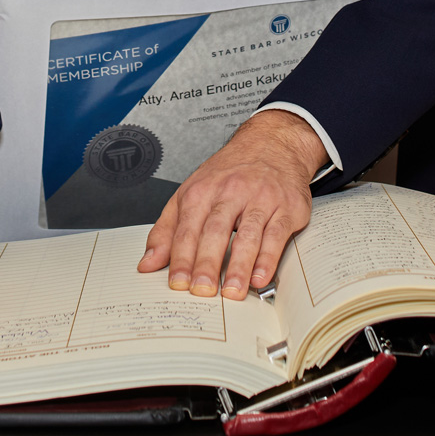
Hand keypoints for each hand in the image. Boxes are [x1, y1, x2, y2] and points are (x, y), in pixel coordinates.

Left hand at [137, 110, 325, 299]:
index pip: (187, 228)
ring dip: (238, 265)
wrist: (271, 143)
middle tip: (201, 291)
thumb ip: (168, 229)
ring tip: (231, 292)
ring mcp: (260, 199)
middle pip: (215, 230)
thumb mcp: (192, 192)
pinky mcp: (286, 207)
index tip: (178, 283)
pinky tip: (260, 277)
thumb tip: (148, 262)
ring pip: (247, 234)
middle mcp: (230, 192)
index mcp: (202, 190)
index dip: (181, 257)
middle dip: (207, 263)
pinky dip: (268, 258)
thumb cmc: (229, 173)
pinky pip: (276, 234)